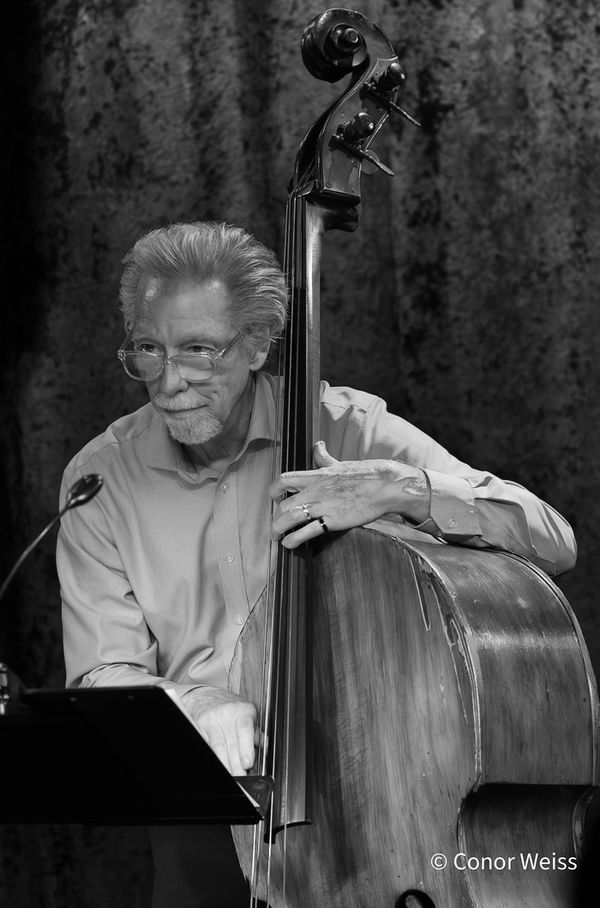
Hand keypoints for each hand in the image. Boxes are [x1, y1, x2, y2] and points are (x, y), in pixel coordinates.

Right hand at [181, 686, 256, 774]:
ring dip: (225, 763)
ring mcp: (213, 720)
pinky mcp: (201, 725)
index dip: (246, 748)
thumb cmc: (230, 706)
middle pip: (232, 743)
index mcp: (244, 711)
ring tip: (231, 774)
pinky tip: (221, 763)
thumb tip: (264, 746)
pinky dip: (215, 755)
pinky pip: (209, 744)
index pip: (245, 730)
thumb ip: (256, 731)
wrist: (206, 695)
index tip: (248, 763)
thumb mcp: (247, 713)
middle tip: (241, 777)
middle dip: (237, 764)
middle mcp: (228, 714)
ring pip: (218, 747)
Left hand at [269, 441, 429, 549]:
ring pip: (290, 518)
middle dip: (274, 516)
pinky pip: (308, 531)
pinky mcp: (334, 520)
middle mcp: (316, 490)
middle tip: (275, 524)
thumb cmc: (365, 474)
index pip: (285, 480)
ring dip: (278, 529)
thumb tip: (317, 445)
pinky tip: (289, 544)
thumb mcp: (340, 463)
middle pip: (284, 504)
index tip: (273, 498)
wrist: (385, 486)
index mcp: (317, 476)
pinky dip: (294, 539)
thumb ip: (324, 457)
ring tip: (276, 537)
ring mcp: (324, 506)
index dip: (274, 490)